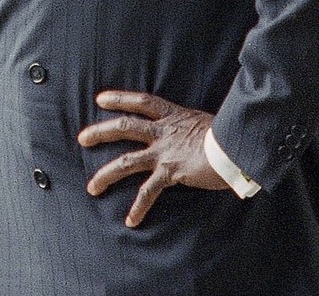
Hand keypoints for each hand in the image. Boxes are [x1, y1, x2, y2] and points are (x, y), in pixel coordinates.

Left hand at [77, 90, 226, 226]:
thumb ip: (193, 128)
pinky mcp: (170, 171)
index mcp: (172, 115)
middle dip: (100, 132)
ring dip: (106, 174)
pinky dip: (138, 208)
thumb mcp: (207, 123)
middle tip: (82, 138)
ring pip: (126, 160)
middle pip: (124, 127)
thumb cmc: (230, 134)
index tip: (100, 99)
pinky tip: (130, 221)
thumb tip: (198, 132)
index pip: (141, 101)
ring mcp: (164, 151)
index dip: (120, 98)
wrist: (237, 146)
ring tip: (92, 187)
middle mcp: (163, 131)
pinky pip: (148, 191)